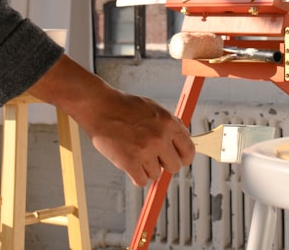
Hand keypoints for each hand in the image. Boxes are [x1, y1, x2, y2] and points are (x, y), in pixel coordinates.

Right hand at [24, 55, 194, 186]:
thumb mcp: (154, 108)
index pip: (188, 150)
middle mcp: (160, 137)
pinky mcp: (129, 162)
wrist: (100, 107)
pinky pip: (141, 181)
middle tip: (153, 157)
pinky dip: (136, 175)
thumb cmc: (124, 107)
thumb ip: (170, 124)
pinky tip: (129, 162)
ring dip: (147, 168)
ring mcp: (145, 151)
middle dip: (165, 164)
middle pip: (174, 167)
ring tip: (135, 153)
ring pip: (156, 174)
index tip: (178, 159)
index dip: (184, 157)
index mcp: (169, 123)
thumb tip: (183, 140)